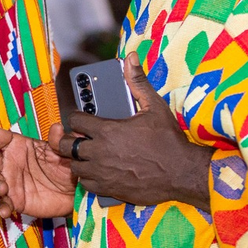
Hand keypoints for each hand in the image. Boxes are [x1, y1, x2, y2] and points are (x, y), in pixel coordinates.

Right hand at [0, 121, 75, 219]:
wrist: (75, 192)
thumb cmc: (67, 166)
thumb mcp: (65, 151)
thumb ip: (59, 141)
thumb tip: (58, 128)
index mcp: (18, 146)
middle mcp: (10, 163)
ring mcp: (10, 183)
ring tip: (3, 188)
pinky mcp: (16, 201)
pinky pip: (3, 204)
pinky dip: (2, 207)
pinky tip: (6, 210)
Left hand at [57, 52, 213, 210]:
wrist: (181, 172)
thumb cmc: (168, 140)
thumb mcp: (154, 106)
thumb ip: (138, 82)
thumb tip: (130, 58)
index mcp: (107, 130)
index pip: (75, 119)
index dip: (76, 116)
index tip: (81, 117)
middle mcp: (99, 152)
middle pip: (66, 146)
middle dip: (69, 140)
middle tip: (78, 137)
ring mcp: (102, 173)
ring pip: (74, 167)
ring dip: (78, 160)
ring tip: (88, 156)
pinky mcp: (109, 189)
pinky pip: (87, 185)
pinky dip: (89, 178)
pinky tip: (98, 172)